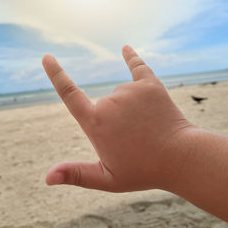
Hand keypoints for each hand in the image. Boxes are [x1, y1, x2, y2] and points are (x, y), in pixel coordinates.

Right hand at [42, 45, 192, 191]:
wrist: (182, 158)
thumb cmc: (143, 171)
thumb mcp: (106, 179)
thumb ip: (75, 174)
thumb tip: (46, 178)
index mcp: (96, 123)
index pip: (69, 94)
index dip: (56, 74)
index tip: (47, 56)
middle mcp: (110, 102)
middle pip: (103, 104)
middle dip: (112, 119)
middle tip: (133, 138)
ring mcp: (131, 91)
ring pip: (120, 94)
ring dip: (127, 107)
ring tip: (145, 127)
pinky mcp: (150, 84)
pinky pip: (138, 67)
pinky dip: (132, 59)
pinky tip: (125, 49)